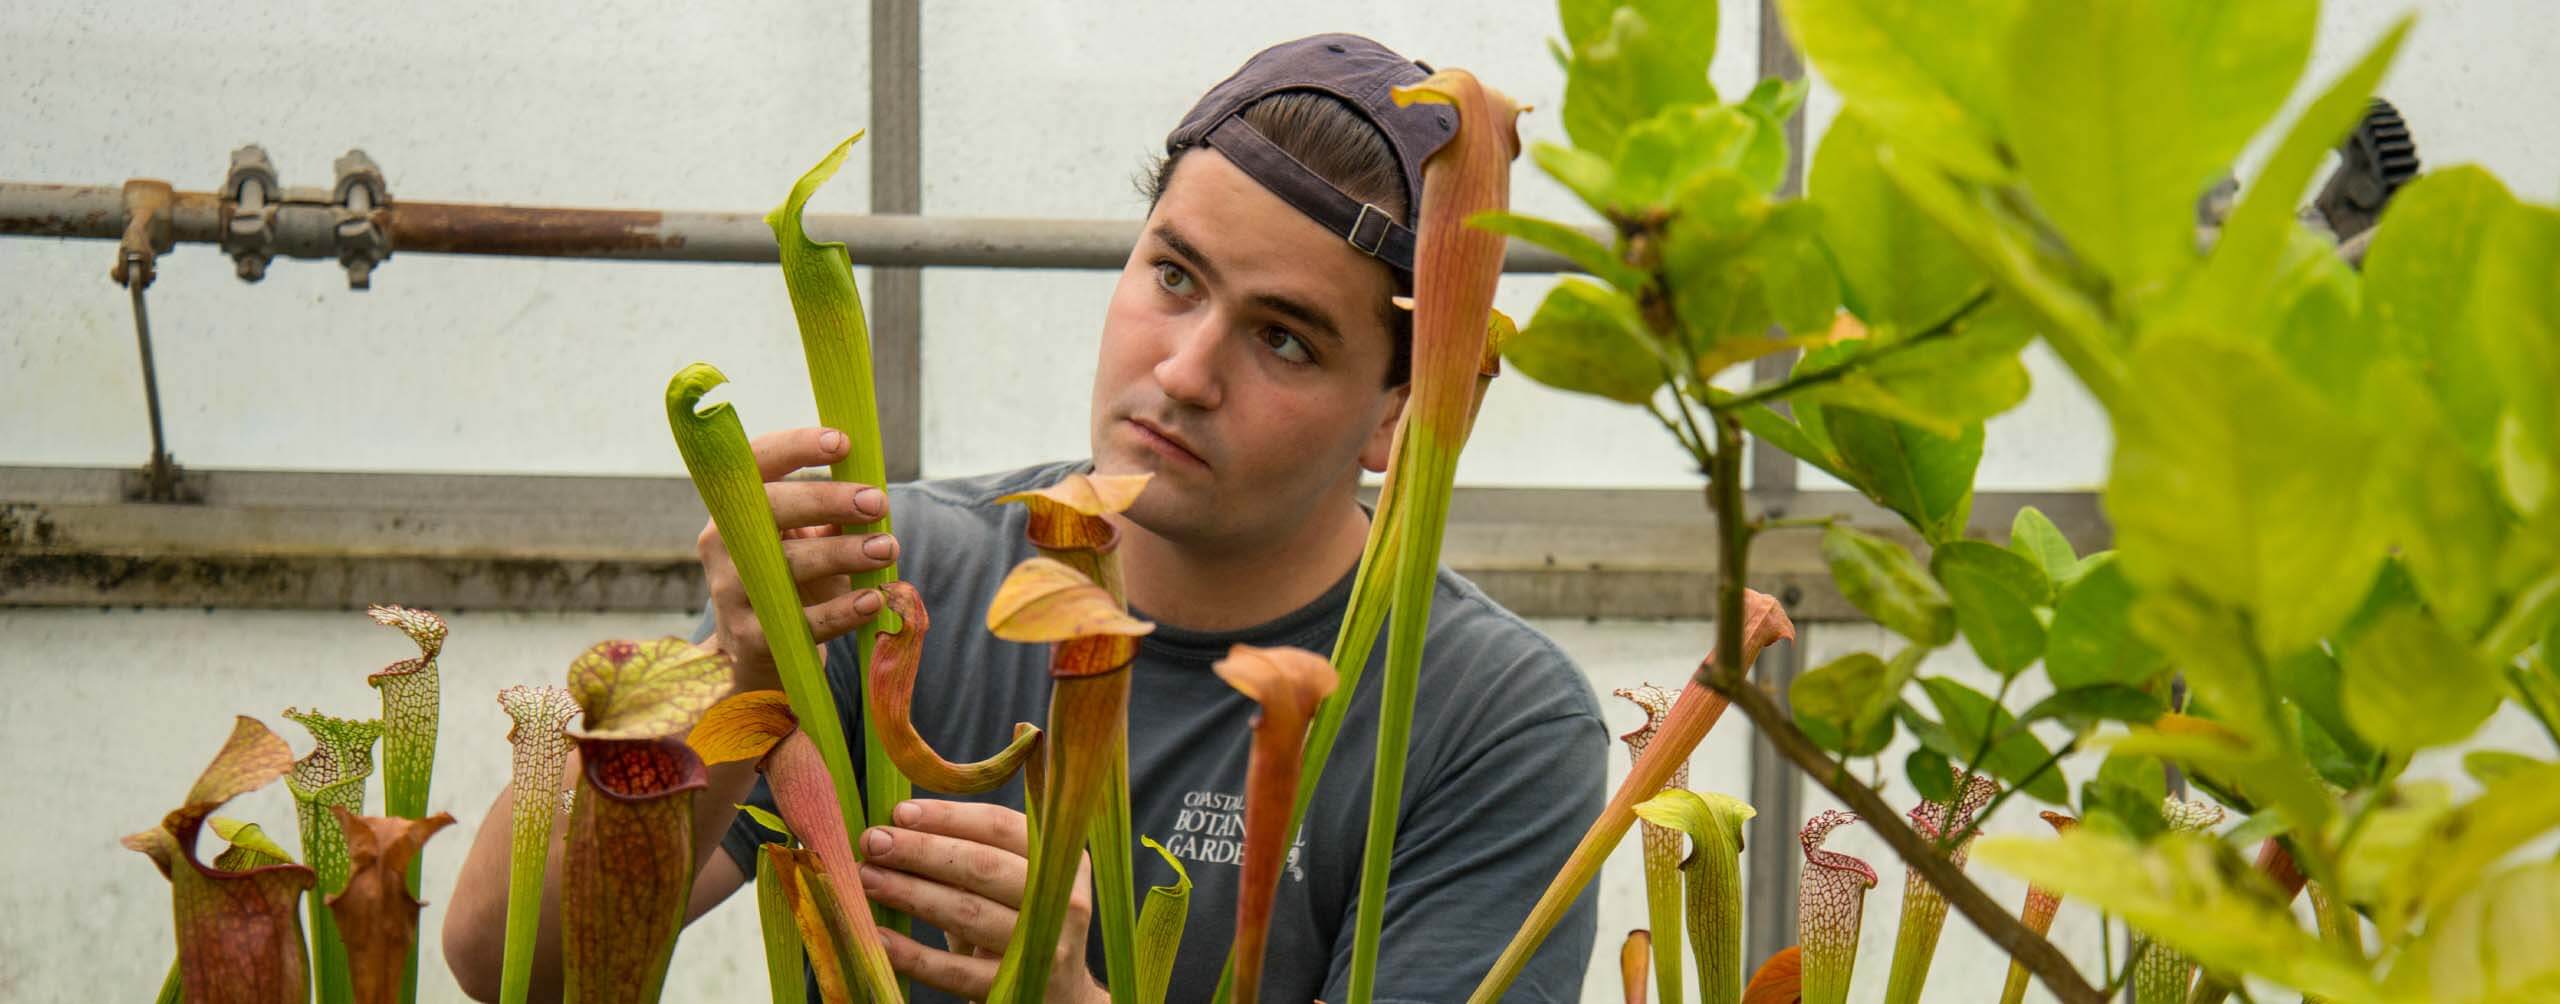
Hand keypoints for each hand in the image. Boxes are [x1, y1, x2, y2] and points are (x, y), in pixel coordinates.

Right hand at [696, 426, 897, 691]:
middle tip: (878, 501)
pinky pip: (799, 622)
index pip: (754, 464)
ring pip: (785, 565)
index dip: (795, 447)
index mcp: (736, 509)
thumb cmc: (793, 583)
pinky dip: (841, 611)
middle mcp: (722, 545)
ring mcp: (731, 593)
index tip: (842, 441)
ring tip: (888, 548)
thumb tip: (872, 490)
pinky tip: (873, 600)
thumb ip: (829, 516)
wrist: (758, 658)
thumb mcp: (803, 542)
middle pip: (767, 509)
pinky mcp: (750, 639)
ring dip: (843, 553)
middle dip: (825, 499)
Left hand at [859, 800, 1106, 1003]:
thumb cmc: (1018, 926)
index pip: (1001, 827)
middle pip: (983, 866)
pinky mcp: (1014, 990)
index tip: (900, 813)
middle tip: (873, 842)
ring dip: (911, 893)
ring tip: (866, 879)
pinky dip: (913, 955)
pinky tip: (879, 938)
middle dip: (922, 851)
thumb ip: (971, 855)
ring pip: (968, 912)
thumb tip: (897, 826)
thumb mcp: (1011, 886)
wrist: (1060, 998)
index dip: (949, 818)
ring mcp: (1040, 948)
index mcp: (1060, 860)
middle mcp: (1060, 900)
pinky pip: (955, 971)